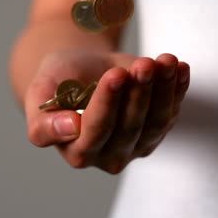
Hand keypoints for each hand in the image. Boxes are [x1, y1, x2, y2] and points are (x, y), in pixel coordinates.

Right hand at [24, 49, 189, 173]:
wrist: (83, 71)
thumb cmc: (60, 79)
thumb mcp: (39, 92)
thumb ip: (43, 120)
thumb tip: (70, 128)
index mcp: (76, 151)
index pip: (96, 129)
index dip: (107, 103)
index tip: (115, 75)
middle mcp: (107, 156)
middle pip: (129, 127)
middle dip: (139, 92)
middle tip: (144, 63)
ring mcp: (135, 146)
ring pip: (155, 122)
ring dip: (163, 90)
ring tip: (165, 61)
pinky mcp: (155, 132)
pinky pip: (171, 112)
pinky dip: (177, 89)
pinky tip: (178, 68)